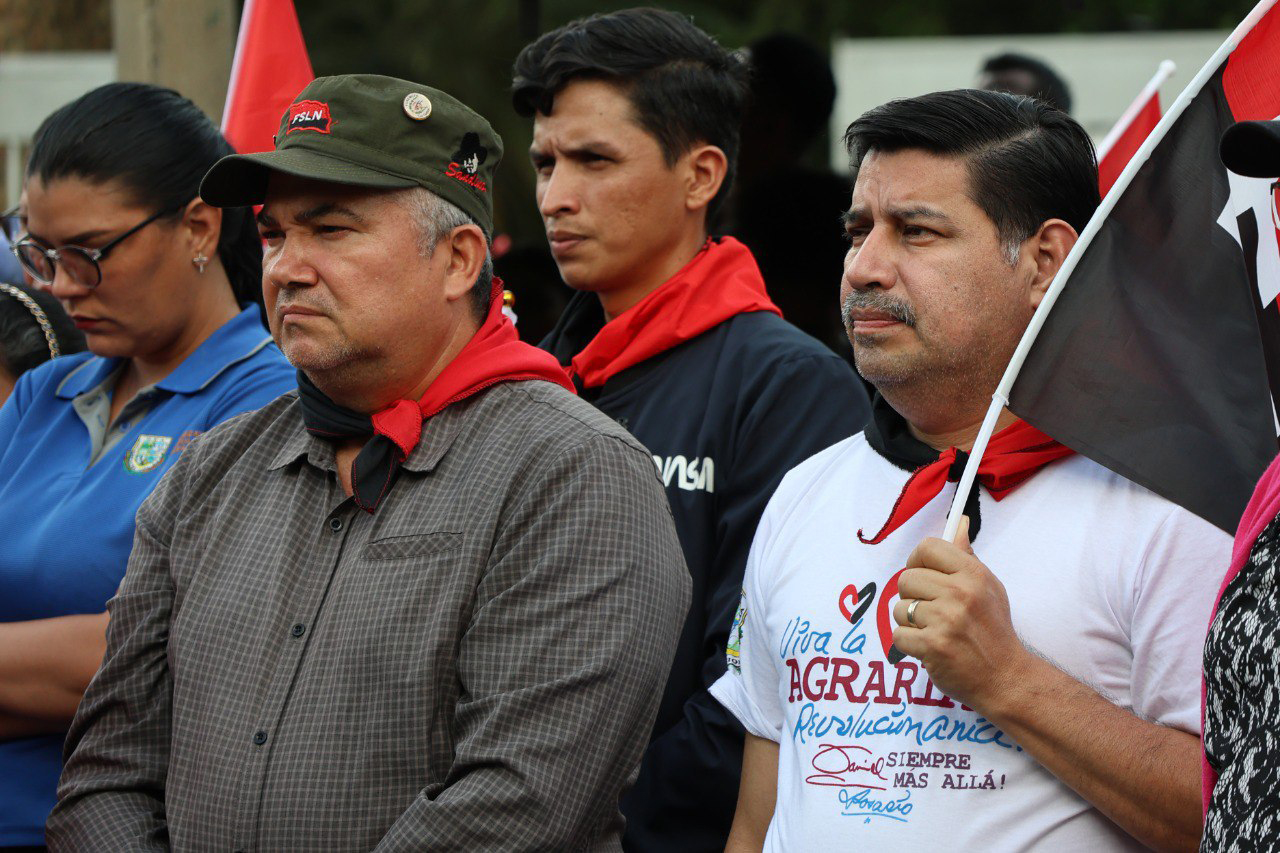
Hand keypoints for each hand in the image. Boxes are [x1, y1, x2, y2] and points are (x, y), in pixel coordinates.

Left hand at [891, 516, 1029, 711]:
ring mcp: (946, 620)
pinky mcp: (932, 646)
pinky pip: (898, 636)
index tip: (922, 573)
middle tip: (931, 611)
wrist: (1006, 678)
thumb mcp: (988, 587)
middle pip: (906, 578)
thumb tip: (958, 523)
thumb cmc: (994, 630)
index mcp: (972, 574)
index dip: (917, 560)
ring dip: (911, 623)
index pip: (928, 547)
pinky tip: (930, 648)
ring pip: (900, 608)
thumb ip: (966, 557)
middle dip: (912, 596)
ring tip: (934, 631)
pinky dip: (910, 645)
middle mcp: (960, 593)